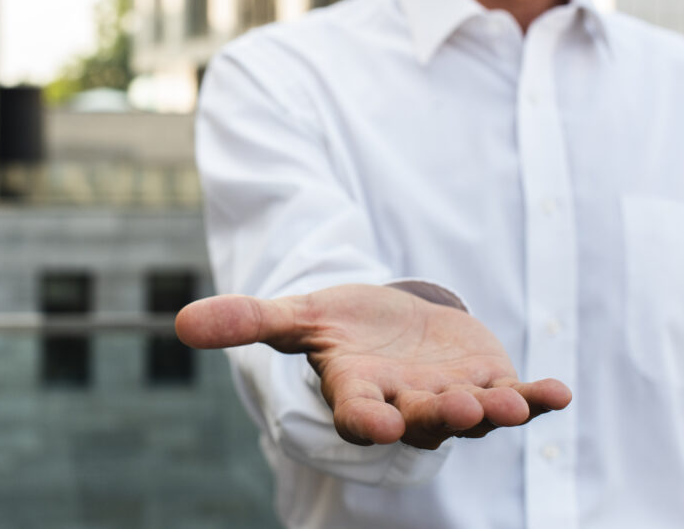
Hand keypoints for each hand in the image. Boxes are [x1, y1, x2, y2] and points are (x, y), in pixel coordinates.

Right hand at [175, 284, 571, 449]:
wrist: (394, 324)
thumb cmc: (342, 325)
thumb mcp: (298, 315)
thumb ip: (247, 321)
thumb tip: (179, 322)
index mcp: (357, 391)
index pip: (359, 414)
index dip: (368, 419)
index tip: (376, 422)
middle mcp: (406, 404)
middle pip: (422, 418)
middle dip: (438, 415)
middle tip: (454, 406)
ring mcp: (451, 397)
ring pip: (472, 414)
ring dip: (491, 411)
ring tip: (506, 404)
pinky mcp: (490, 382)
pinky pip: (517, 396)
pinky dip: (538, 399)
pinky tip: (558, 392)